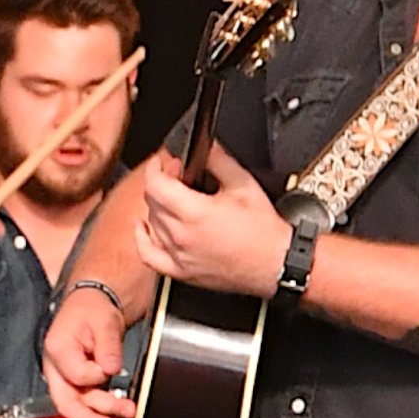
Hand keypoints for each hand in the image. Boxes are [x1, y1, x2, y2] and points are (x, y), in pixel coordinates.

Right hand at [42, 288, 134, 417]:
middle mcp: (55, 366)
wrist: (91, 304)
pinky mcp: (74, 381)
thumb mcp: (104, 321)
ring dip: (100, 413)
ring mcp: (63, 376)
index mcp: (58, 349)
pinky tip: (116, 412)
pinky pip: (83, 400)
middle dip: (90, 416)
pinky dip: (99, 408)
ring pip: (76, 405)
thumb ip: (108, 346)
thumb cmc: (92, 309)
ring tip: (125, 414)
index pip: (76, 376)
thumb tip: (111, 368)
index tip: (112, 367)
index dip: (96, 375)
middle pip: (66, 402)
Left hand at [135, 144, 291, 298]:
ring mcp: (179, 256)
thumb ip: (219, 160)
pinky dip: (143, 238)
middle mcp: (182, 236)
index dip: (157, 167)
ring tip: (175, 199)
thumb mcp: (244, 184)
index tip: (165, 161)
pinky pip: (148, 255)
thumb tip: (206, 145)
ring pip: (152, 223)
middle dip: (161, 181)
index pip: (155, 184)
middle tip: (177, 175)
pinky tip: (146, 227)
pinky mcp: (182, 272)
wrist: (276, 263)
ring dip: (157, 206)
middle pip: (152, 201)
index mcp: (195, 213)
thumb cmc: (264, 232)